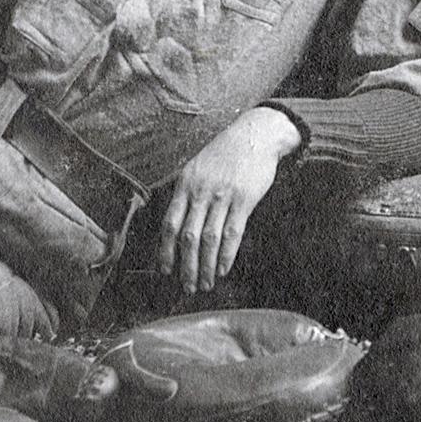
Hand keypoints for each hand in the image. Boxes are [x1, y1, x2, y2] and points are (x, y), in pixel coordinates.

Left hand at [157, 106, 299, 294]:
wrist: (255, 134)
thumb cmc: (225, 153)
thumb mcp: (197, 167)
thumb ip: (186, 193)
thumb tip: (175, 226)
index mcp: (185, 184)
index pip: (169, 223)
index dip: (165, 250)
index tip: (165, 270)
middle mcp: (201, 190)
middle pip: (188, 237)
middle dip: (186, 266)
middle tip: (187, 287)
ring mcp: (223, 194)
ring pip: (209, 239)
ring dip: (205, 266)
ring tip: (206, 284)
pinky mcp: (244, 198)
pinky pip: (232, 232)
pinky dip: (226, 254)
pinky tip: (223, 269)